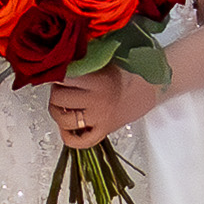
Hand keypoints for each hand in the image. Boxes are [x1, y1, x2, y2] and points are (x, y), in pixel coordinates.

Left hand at [46, 64, 165, 151]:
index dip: (56, 75)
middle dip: (55, 92)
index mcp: (97, 81)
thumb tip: (59, 63)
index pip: (63, 78)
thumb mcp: (103, 61)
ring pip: (64, 121)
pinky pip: (80, 142)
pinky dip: (69, 137)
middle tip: (61, 88)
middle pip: (59, 99)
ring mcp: (99, 119)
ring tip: (61, 105)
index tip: (58, 73)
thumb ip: (82, 63)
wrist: (147, 87)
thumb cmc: (124, 72)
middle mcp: (97, 101)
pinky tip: (67, 128)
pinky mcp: (103, 131)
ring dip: (57, 113)